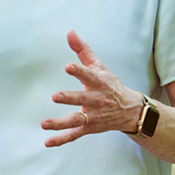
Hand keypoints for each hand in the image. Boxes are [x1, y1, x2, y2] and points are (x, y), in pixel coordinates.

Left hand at [41, 30, 143, 146]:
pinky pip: (74, 135)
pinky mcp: (89, 128)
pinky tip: (47, 142)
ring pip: (76, 120)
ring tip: (44, 124)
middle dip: (70, 98)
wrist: (130, 110)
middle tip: (55, 96)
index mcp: (99, 82)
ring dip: (60, 123)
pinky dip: (61, 139)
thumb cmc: (109, 84)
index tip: (68, 67)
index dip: (79, 71)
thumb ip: (83, 50)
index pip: (89, 75)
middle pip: (82, 99)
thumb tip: (70, 32)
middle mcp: (96, 100)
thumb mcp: (99, 66)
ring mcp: (93, 116)